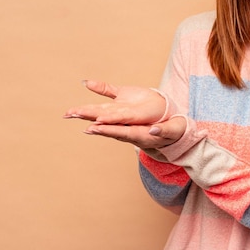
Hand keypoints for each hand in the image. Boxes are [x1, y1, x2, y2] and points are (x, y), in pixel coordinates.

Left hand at [63, 80, 186, 148]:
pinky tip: (84, 112)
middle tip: (76, 122)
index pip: (122, 133)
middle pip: (109, 130)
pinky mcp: (126, 124)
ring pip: (107, 124)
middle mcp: (131, 134)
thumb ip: (164, 130)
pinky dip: (97, 116)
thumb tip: (154, 129)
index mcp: (142, 136)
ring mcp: (127, 129)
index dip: (108, 130)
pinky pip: (110, 120)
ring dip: (90, 120)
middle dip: (93, 127)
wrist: (173, 136)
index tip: (94, 128)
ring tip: (74, 114)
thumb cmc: (175, 132)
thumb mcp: (173, 130)